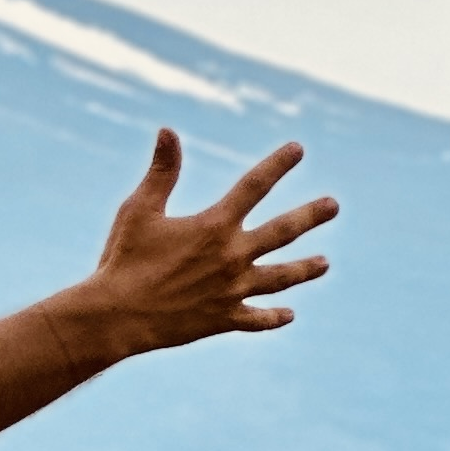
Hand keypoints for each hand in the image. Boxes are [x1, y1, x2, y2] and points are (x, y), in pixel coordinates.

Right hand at [62, 130, 337, 360]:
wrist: (116, 317)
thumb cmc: (123, 260)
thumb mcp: (139, 210)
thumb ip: (161, 172)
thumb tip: (168, 131)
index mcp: (214, 226)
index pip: (254, 186)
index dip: (277, 165)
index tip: (298, 149)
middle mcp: (232, 256)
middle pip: (282, 231)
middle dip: (310, 215)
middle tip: (333, 205)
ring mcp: (231, 290)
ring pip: (279, 278)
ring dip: (304, 269)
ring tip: (324, 263)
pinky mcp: (222, 319)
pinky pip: (256, 319)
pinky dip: (273, 318)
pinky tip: (289, 315)